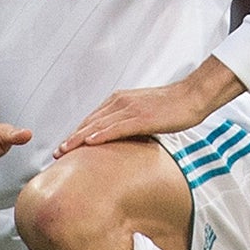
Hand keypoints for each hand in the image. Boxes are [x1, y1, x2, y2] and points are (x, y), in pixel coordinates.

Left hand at [55, 59, 242, 156]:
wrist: (192, 96)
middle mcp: (120, 102)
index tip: (65, 146)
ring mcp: (130, 109)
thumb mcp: (145, 113)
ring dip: (79, 138)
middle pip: (90, 122)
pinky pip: (116, 127)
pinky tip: (89, 143)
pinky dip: (101, 135)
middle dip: (72, 138)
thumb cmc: (172, 106)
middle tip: (57, 153)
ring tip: (65, 151)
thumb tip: (122, 139)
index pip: (92, 119)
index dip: (77, 133)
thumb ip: (130, 123)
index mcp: (120, 101)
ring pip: (98, 125)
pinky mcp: (141, 117)